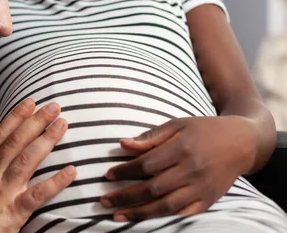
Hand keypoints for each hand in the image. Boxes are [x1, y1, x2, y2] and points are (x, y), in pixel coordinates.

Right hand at [0, 99, 75, 232]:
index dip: (15, 117)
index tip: (29, 102)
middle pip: (16, 142)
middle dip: (35, 121)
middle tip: (53, 106)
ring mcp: (4, 193)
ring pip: (26, 160)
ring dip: (46, 140)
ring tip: (62, 125)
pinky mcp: (14, 214)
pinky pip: (37, 195)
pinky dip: (55, 182)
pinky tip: (71, 171)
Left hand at [100, 116, 257, 221]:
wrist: (241, 142)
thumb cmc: (203, 130)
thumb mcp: (177, 125)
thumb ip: (150, 136)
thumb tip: (122, 144)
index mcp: (182, 149)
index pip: (146, 164)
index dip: (125, 171)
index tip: (108, 175)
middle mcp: (192, 170)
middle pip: (152, 188)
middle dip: (125, 196)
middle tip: (103, 201)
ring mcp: (201, 188)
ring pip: (165, 206)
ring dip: (139, 213)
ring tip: (117, 216)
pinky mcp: (209, 200)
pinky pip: (183, 214)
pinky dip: (163, 218)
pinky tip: (145, 220)